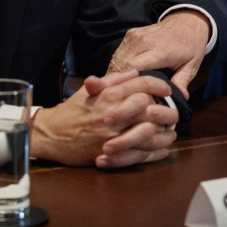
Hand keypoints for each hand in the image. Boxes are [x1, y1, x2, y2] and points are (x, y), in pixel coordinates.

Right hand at [31, 71, 177, 167]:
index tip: (167, 89)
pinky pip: (141, 154)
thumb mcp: (91, 89)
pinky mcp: (111, 155)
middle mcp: (112, 115)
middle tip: (175, 111)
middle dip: (168, 110)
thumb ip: (115, 79)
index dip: (160, 85)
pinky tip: (164, 148)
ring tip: (172, 130)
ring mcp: (112, 136)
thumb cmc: (73, 110)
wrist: (51, 135)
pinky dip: (156, 152)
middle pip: (151, 109)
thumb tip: (136, 72)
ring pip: (150, 134)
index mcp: (109, 96)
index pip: (143, 85)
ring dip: (166, 133)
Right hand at [108, 10, 209, 96]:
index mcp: (160, 50)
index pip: (134, 69)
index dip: (127, 84)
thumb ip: (182, 82)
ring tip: (118, 89)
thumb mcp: (192, 65)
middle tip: (120, 98)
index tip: (127, 98)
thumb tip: (180, 98)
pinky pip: (118, 53)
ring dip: (116, 74)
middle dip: (119, 82)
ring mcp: (135, 36)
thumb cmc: (190, 45)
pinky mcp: (130, 34)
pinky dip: (117, 65)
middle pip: (121, 66)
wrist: (187, 21)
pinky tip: (122, 77)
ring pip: (116, 59)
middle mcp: (144, 41)